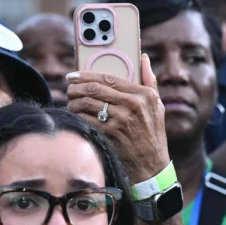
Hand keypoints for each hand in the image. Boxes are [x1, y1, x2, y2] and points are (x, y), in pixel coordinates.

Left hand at [67, 54, 169, 182]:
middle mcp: (133, 104)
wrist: (151, 166)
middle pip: (94, 88)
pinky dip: (76, 116)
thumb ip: (150, 80)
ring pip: (86, 102)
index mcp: (144, 94)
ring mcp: (121, 119)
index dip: (87, 74)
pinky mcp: (110, 132)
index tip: (74, 75)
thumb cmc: (153, 134)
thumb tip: (144, 58)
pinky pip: (85, 118)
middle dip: (76, 87)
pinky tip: (75, 116)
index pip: (109, 77)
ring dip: (73, 102)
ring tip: (70, 102)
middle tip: (69, 88)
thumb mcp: (157, 106)